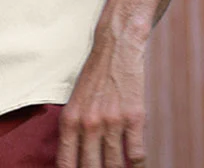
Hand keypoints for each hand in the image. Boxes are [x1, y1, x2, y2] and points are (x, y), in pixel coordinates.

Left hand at [55, 23, 147, 167]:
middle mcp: (88, 123)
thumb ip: (74, 132)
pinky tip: (136, 163)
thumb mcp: (75, 102)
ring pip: (115, 166)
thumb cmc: (94, 77)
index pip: (66, 163)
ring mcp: (111, 121)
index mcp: (70, 119)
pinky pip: (136, 155)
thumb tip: (74, 162)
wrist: (117, 47)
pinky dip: (137, 164)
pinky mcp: (134, 118)